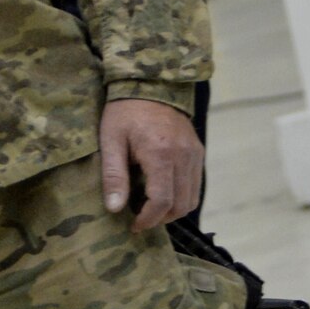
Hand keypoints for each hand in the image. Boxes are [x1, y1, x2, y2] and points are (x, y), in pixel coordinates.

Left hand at [98, 97, 202, 232]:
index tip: (133, 224)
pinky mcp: (198, 152)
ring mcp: (194, 154)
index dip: (148, 219)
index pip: (162, 201)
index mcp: (160, 153)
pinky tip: (163, 191)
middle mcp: (183, 156)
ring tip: (151, 207)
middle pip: (180, 204)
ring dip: (173, 210)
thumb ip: (113, 175)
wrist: (149, 84)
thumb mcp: (111, 140)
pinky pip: (196, 185)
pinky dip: (182, 196)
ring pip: (192, 198)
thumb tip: (115, 209)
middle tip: (140, 217)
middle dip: (160, 218)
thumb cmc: (124, 112)